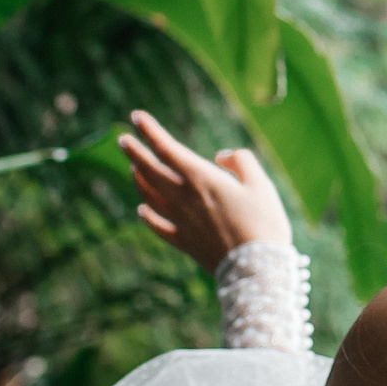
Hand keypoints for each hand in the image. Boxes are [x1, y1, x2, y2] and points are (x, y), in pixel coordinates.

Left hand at [119, 110, 291, 270]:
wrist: (255, 268)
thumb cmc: (263, 223)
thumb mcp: (261, 183)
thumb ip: (240, 161)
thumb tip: (220, 156)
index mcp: (201, 179)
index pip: (167, 149)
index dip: (150, 131)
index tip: (136, 117)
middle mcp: (184, 198)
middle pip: (151, 171)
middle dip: (136, 153)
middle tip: (123, 140)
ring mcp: (181, 222)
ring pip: (151, 196)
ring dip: (140, 180)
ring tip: (133, 169)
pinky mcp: (185, 242)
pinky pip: (159, 226)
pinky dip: (148, 216)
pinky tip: (142, 210)